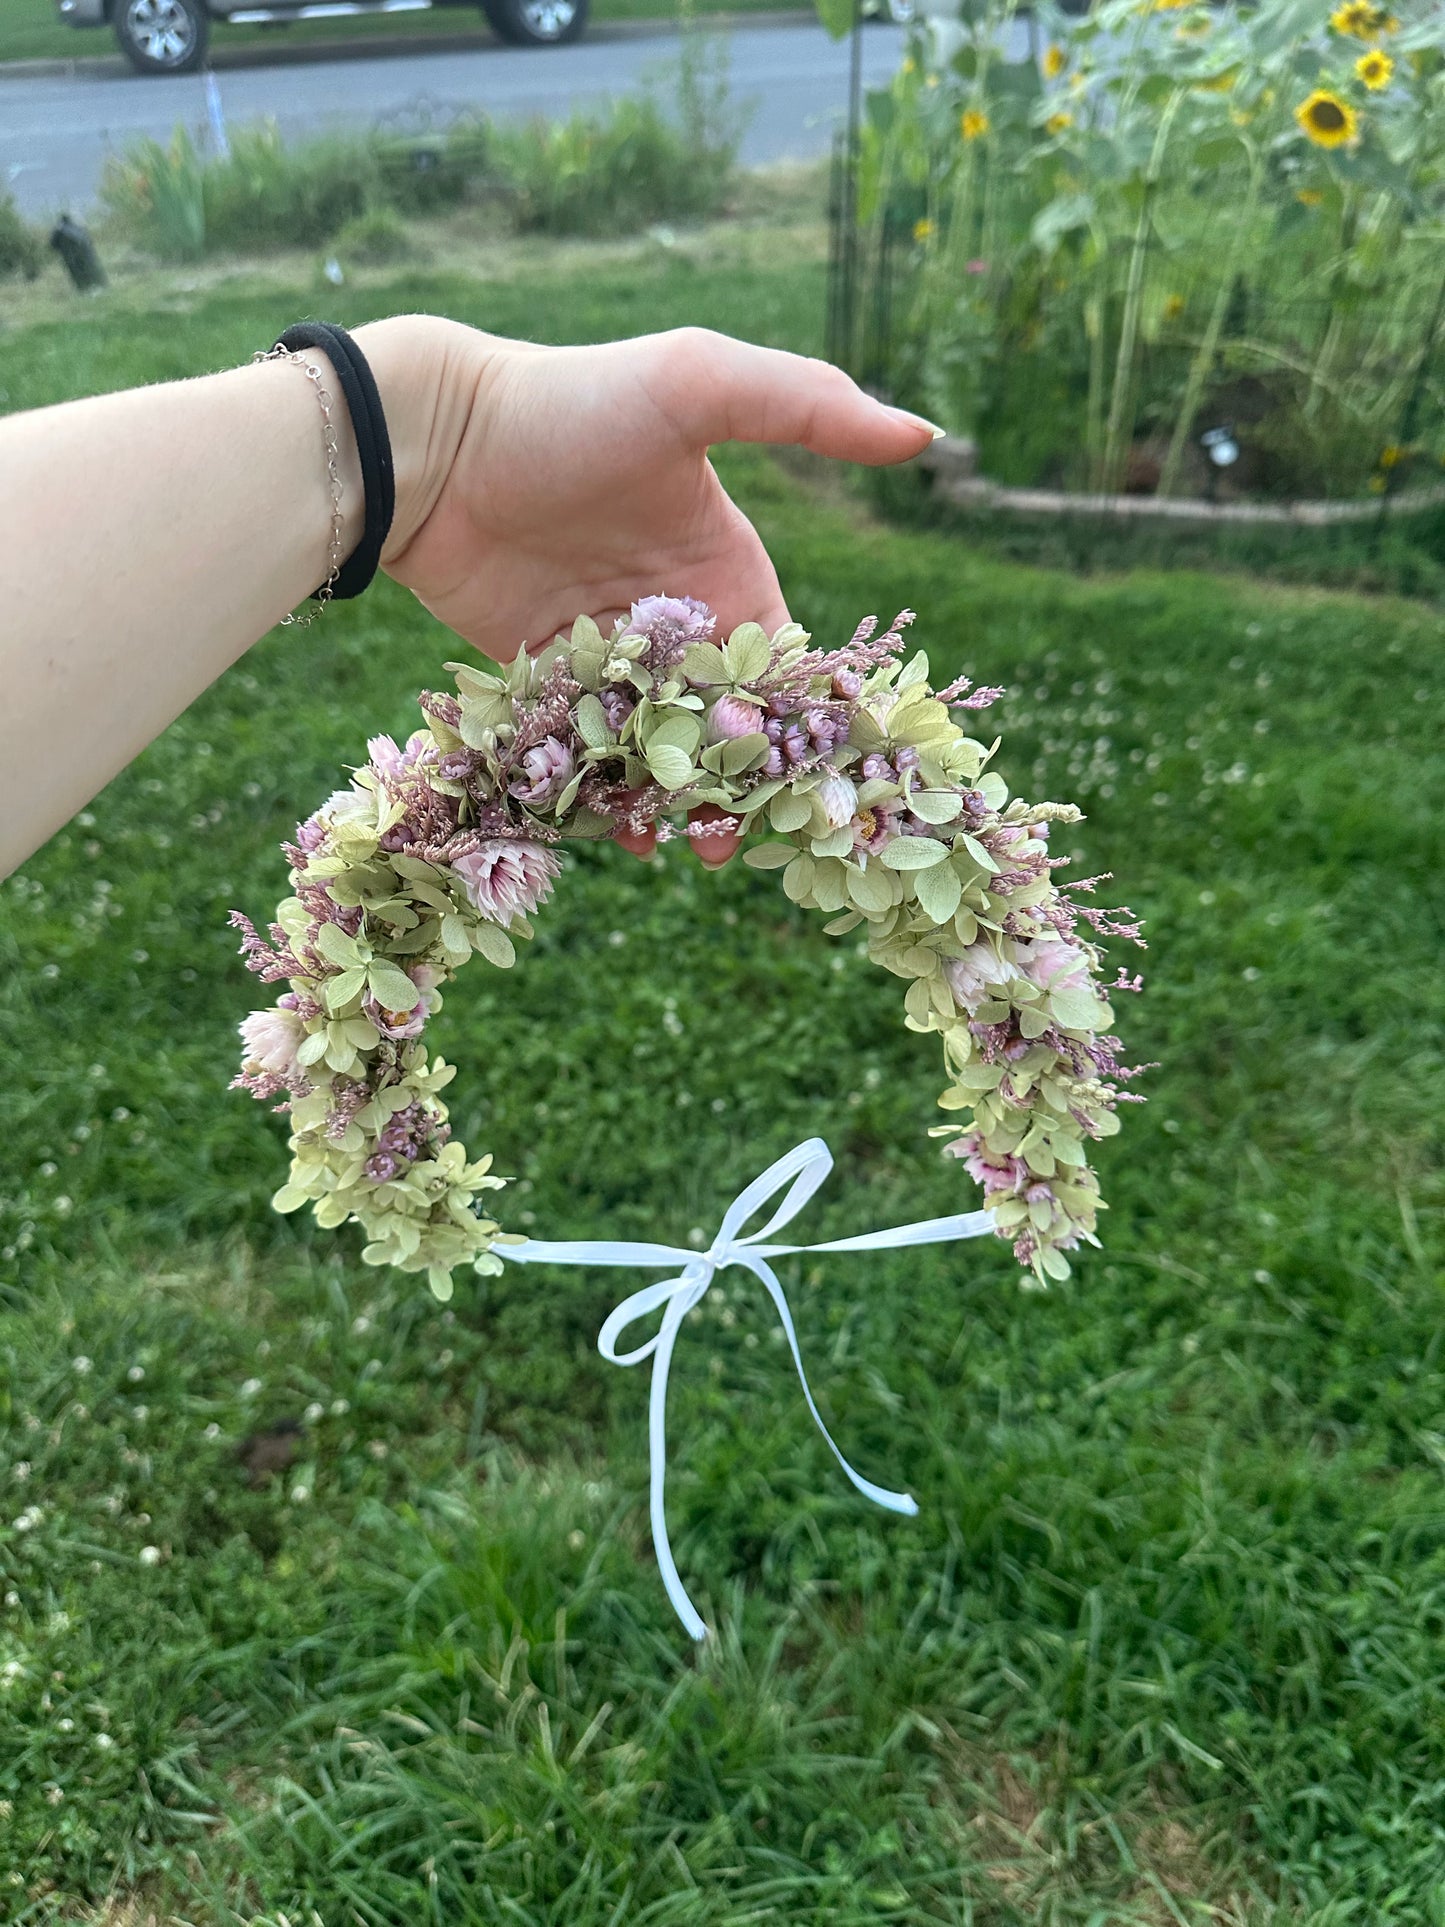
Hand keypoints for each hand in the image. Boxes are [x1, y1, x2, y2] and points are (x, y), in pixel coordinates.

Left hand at [357, 317, 938, 863]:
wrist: (431, 441)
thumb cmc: (569, 400)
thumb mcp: (697, 383)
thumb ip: (808, 407)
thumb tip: (922, 433)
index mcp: (729, 568)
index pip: (789, 663)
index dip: (817, 719)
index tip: (837, 778)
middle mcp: (677, 622)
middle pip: (730, 727)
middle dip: (749, 784)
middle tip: (752, 837)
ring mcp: (611, 660)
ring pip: (663, 752)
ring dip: (681, 802)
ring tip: (691, 846)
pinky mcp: (547, 685)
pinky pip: (592, 755)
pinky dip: (610, 796)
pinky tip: (626, 835)